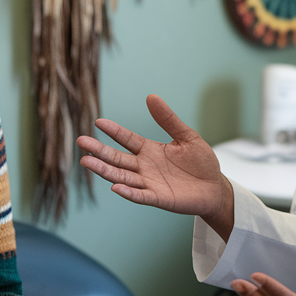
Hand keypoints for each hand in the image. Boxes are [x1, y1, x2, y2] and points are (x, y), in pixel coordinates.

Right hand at [78, 94, 234, 234]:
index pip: (127, 139)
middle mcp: (144, 166)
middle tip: (81, 141)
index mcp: (150, 150)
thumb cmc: (201, 162)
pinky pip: (140, 196)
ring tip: (86, 162)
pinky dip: (128, 192)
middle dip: (99, 151)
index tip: (98, 122)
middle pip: (117, 158)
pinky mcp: (159, 198)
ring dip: (104, 170)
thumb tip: (151, 96)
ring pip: (121, 176)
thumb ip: (168, 120)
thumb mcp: (187, 136)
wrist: (215, 188)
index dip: (114, 131)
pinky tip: (115, 186)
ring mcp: (149, 183)